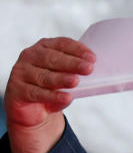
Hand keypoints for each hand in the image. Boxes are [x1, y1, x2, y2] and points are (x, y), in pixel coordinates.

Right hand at [4, 38, 94, 152]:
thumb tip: (95, 72)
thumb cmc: (53, 87)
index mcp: (44, 47)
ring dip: (61, 79)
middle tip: (89, 68)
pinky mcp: (17, 89)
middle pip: (52, 58)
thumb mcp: (65, 77)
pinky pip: (37, 93)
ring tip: (76, 81)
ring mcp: (21, 72)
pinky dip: (53, 96)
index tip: (93, 58)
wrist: (33, 108)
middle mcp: (30, 56)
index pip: (61, 44)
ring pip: (44, 76)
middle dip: (72, 63)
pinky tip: (66, 97)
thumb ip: (76, 72)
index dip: (77, 50)